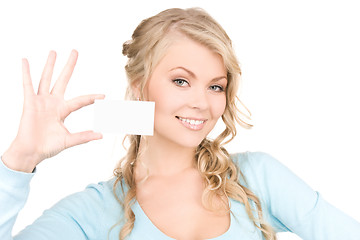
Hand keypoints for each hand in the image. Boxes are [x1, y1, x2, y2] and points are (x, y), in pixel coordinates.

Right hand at [2, 50, 104, 171]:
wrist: (31, 152)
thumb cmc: (48, 147)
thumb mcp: (69, 140)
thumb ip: (83, 137)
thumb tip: (101, 135)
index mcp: (63, 110)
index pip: (81, 101)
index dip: (91, 98)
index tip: (104, 96)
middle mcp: (53, 102)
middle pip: (63, 80)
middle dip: (69, 66)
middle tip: (75, 51)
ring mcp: (41, 101)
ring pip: (46, 79)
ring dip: (50, 65)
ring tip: (54, 52)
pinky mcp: (29, 102)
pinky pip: (27, 85)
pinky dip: (26, 73)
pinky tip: (25, 61)